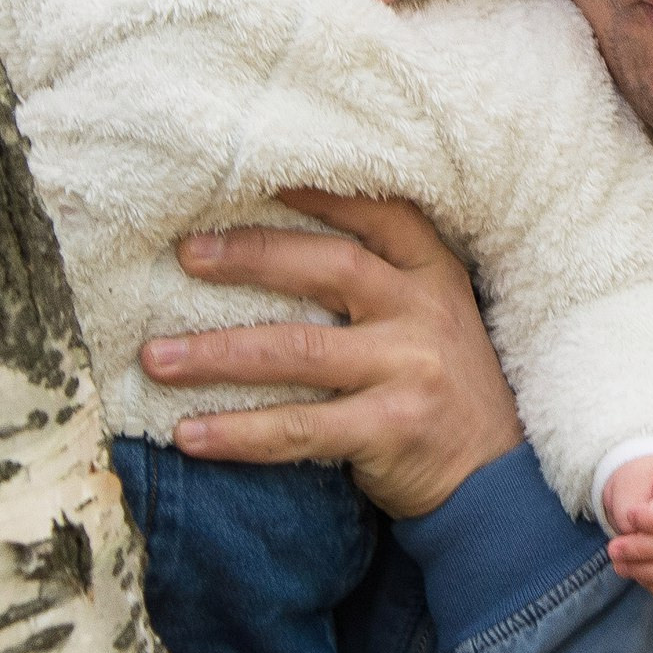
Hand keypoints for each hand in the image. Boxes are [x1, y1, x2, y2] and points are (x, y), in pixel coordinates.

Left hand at [143, 190, 523, 519]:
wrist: (495, 477)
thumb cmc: (440, 386)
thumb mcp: (433, 316)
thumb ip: (378, 281)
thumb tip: (264, 248)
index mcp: (433, 274)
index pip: (377, 214)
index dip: (318, 190)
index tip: (253, 175)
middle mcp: (424, 312)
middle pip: (329, 267)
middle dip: (250, 257)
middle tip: (185, 255)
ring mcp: (410, 370)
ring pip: (298, 351)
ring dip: (218, 354)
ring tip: (157, 357)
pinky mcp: (391, 429)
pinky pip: (300, 428)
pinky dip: (238, 433)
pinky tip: (189, 435)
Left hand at [601, 454, 652, 598]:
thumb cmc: (643, 478)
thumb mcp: (629, 479)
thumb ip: (628, 505)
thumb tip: (631, 535)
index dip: (652, 520)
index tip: (631, 516)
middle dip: (640, 550)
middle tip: (613, 548)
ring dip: (645, 571)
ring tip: (620, 563)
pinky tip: (638, 574)